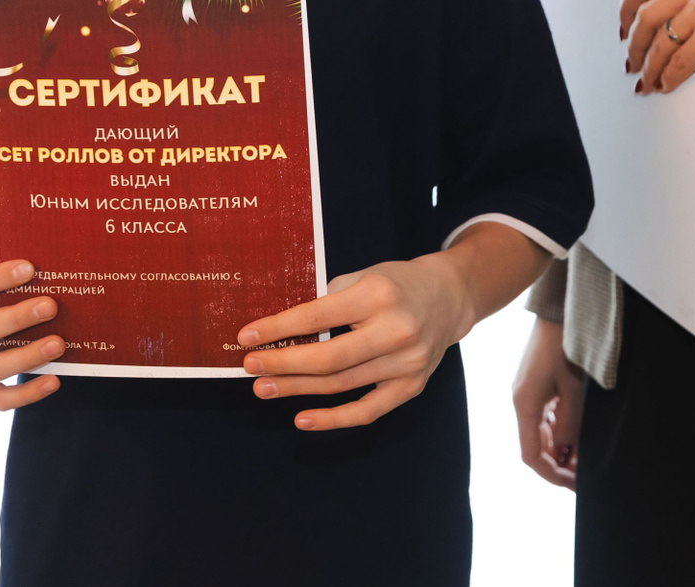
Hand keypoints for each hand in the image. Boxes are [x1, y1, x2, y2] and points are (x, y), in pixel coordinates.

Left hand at [237, 252, 478, 431]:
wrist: (448, 298)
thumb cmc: (395, 284)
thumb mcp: (362, 275)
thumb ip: (327, 300)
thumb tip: (282, 330)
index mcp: (378, 295)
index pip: (316, 317)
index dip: (278, 329)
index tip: (246, 337)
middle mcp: (395, 331)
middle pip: (328, 358)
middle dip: (283, 364)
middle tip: (249, 366)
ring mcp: (407, 363)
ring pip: (341, 385)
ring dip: (297, 390)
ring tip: (265, 388)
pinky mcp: (412, 386)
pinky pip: (367, 410)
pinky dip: (333, 419)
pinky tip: (303, 419)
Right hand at [512, 318, 583, 488]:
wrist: (559, 310)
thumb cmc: (566, 345)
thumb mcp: (574, 389)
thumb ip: (569, 425)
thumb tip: (564, 451)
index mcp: (524, 404)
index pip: (531, 455)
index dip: (551, 474)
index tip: (574, 484)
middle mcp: (521, 401)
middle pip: (535, 445)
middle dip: (559, 463)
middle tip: (585, 473)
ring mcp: (526, 392)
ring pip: (540, 432)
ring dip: (560, 447)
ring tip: (584, 455)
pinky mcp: (535, 383)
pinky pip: (544, 416)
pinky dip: (558, 429)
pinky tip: (576, 432)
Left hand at [619, 0, 694, 93]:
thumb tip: (668, 20)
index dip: (626, 8)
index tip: (624, 27)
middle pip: (645, 15)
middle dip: (633, 43)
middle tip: (631, 62)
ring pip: (659, 43)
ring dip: (648, 67)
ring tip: (647, 81)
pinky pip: (678, 64)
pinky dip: (668, 78)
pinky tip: (667, 85)